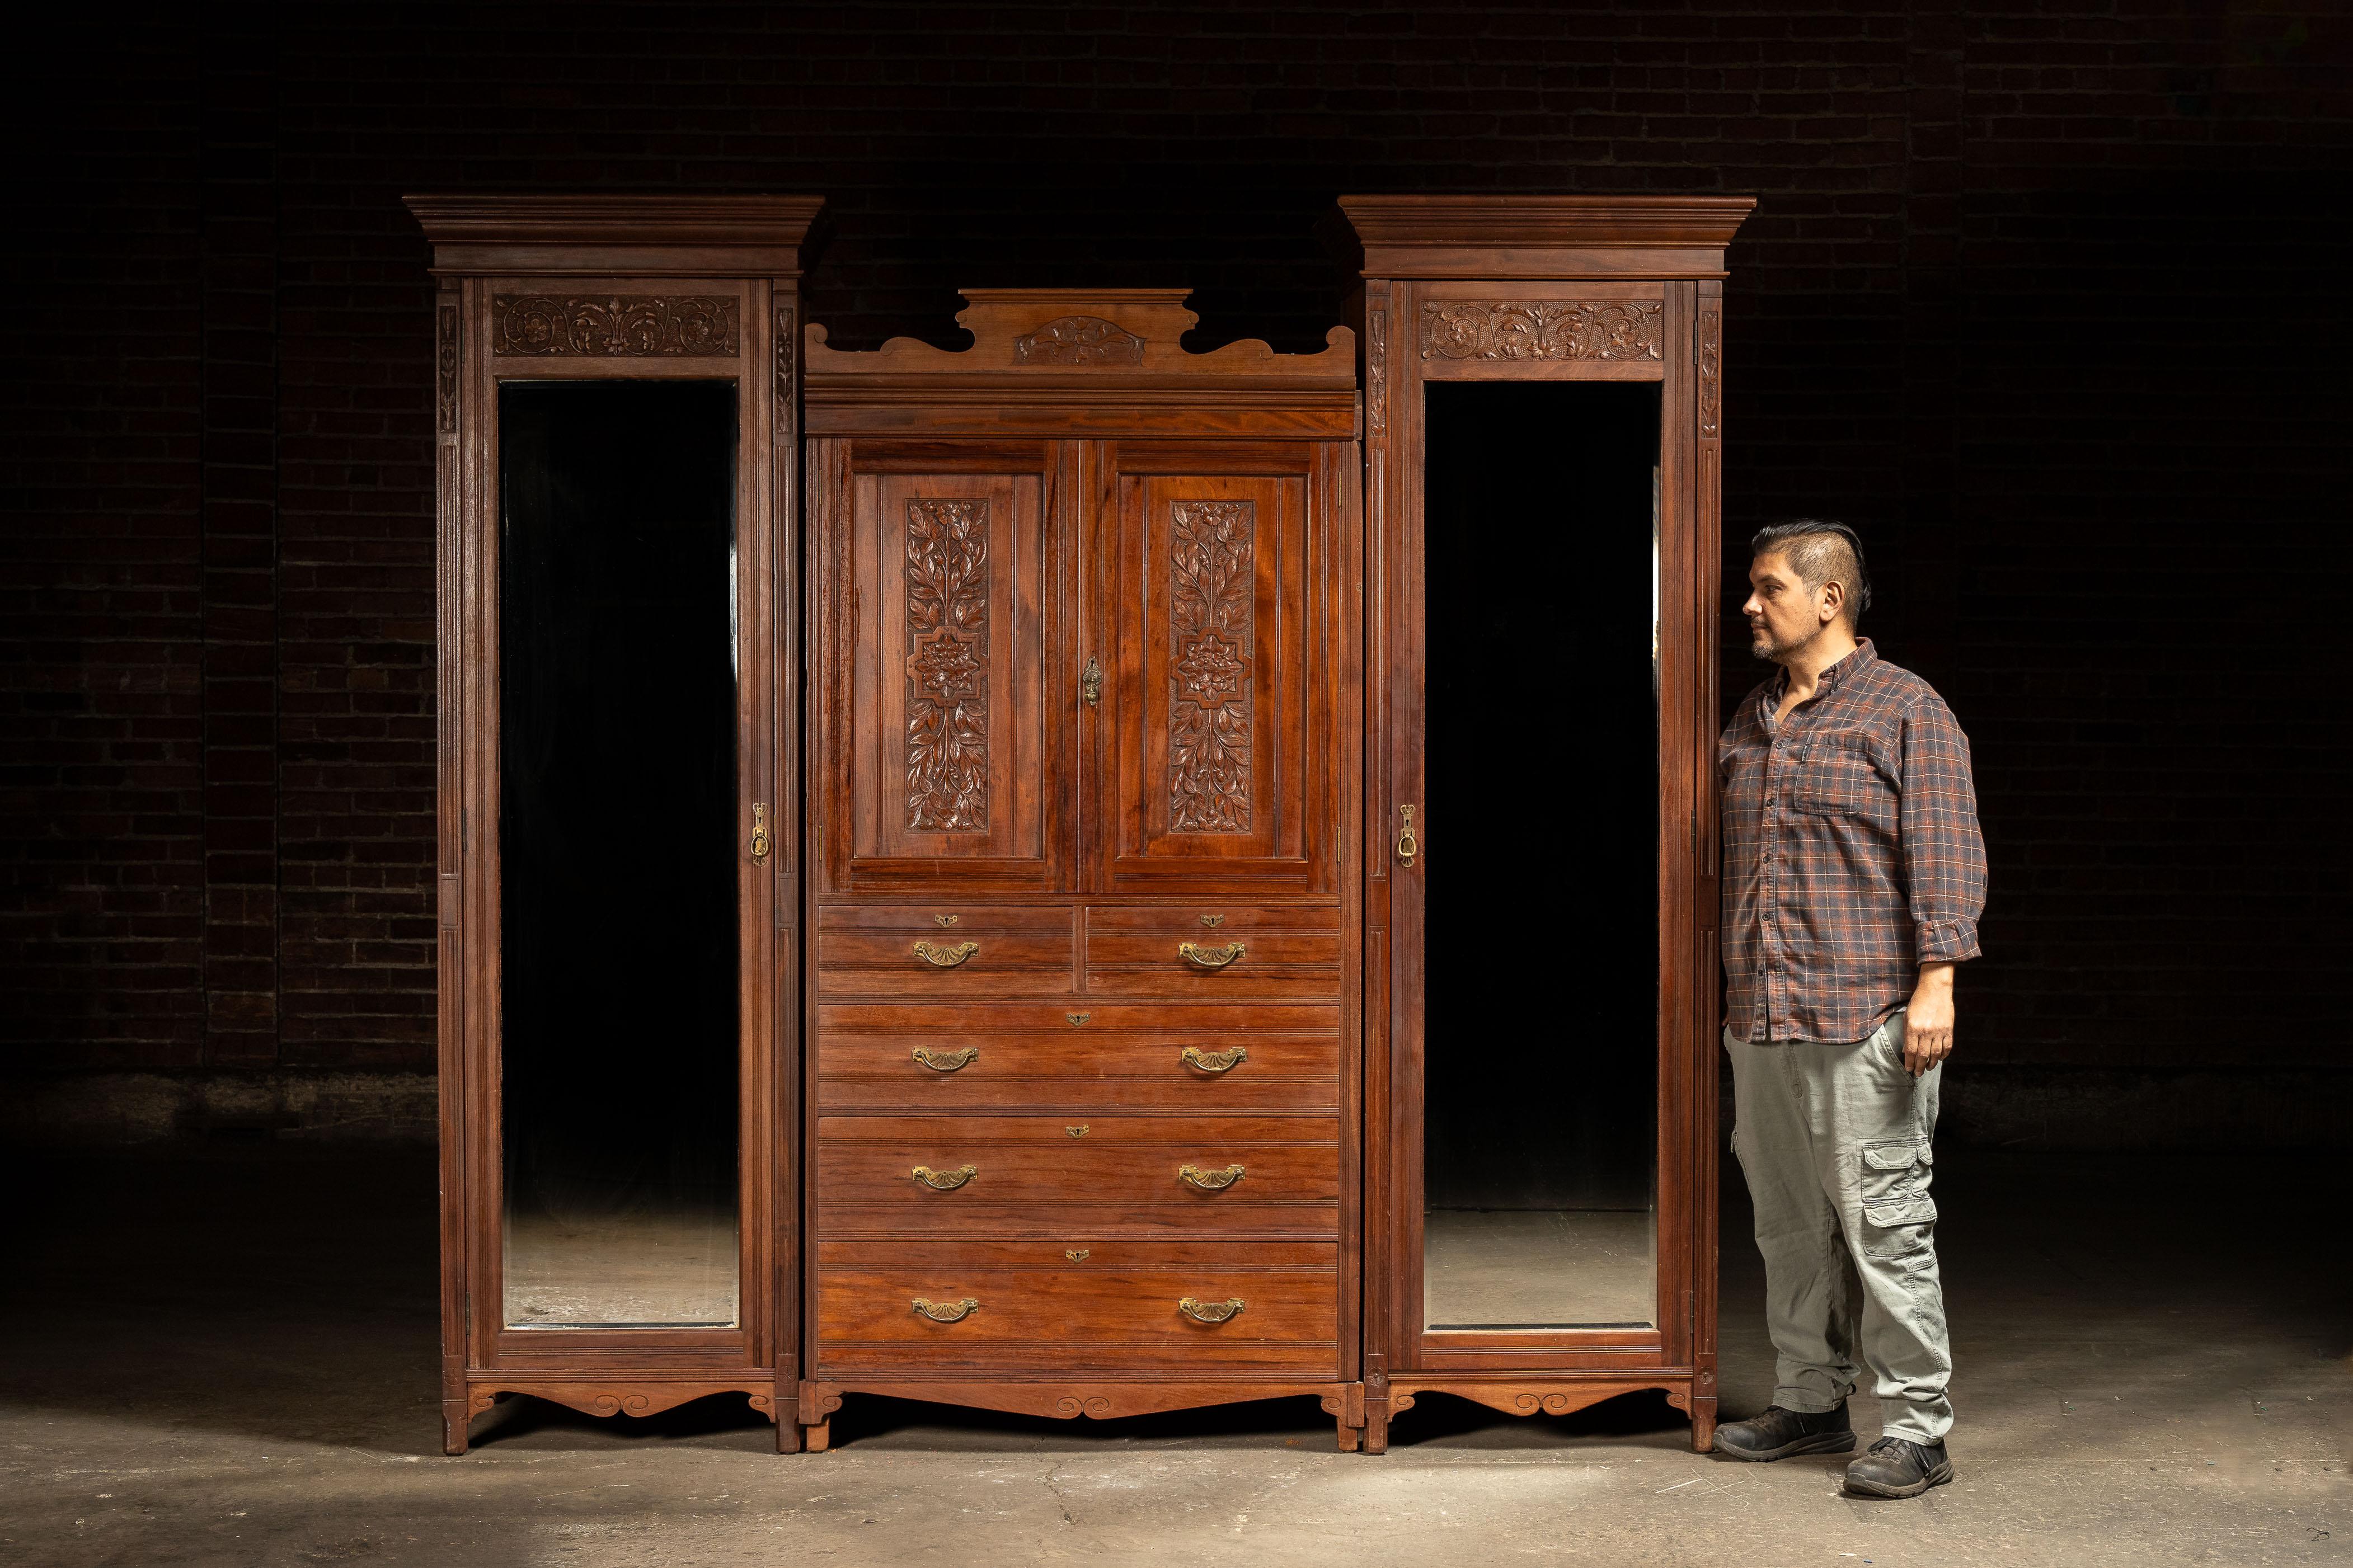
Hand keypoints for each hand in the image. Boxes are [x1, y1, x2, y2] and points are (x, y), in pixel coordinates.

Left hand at [1904, 962, 1955, 1077]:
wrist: (1935, 990)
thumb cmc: (1918, 1003)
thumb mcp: (1907, 1017)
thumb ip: (1907, 1034)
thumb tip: (1907, 1051)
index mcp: (1913, 1028)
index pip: (1911, 1051)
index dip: (1910, 1062)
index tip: (1909, 1069)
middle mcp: (1926, 1031)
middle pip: (1923, 1055)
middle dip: (1920, 1067)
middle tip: (1918, 1073)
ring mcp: (1939, 1031)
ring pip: (1936, 1054)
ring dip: (1931, 1063)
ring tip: (1928, 1067)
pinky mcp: (1949, 1029)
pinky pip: (1947, 1047)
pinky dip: (1943, 1055)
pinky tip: (1939, 1058)